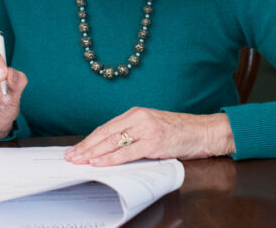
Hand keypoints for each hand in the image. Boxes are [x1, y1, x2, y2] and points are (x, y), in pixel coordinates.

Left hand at [63, 107, 234, 165]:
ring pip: (112, 142)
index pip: (106, 127)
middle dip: (85, 146)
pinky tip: (99, 162)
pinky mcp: (154, 142)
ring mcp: (146, 129)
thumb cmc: (180, 132)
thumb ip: (134, 134)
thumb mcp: (153, 127)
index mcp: (136, 113)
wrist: (205, 131)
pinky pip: (127, 152)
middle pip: (105, 133)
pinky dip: (110, 158)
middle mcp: (139, 117)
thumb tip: (111, 148)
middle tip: (70, 156)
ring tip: (79, 160)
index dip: (89, 139)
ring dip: (93, 152)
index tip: (76, 148)